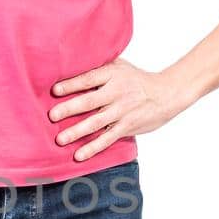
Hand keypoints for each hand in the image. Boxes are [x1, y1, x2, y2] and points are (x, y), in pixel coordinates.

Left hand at [48, 58, 184, 162]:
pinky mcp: (127, 127)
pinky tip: (79, 155)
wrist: (166, 94)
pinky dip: (93, 148)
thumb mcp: (120, 66)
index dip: (72, 84)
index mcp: (113, 74)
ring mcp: (122, 111)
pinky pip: (107, 139)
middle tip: (52, 116)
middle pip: (90, 101)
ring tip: (60, 139)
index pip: (89, 79)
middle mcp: (117, 93)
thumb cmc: (136, 79)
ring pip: (96, 122)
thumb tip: (71, 63)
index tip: (55, 90)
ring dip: (77, 132)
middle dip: (69, 109)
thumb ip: (98, 66)